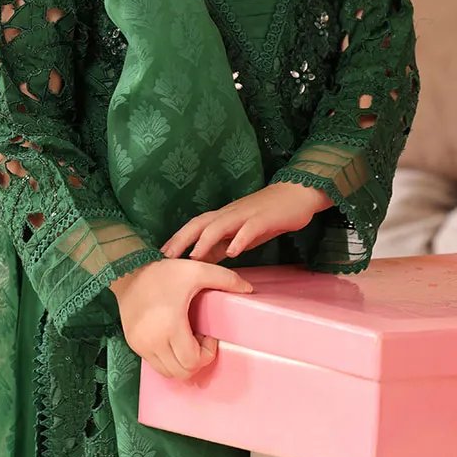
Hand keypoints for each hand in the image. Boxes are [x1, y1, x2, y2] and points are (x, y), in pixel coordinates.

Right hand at [109, 256, 253, 381]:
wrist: (128, 272)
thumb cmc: (164, 273)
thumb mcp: (197, 270)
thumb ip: (225, 278)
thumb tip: (249, 289)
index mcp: (170, 327)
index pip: (193, 362)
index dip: (207, 353)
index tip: (208, 335)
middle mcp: (153, 342)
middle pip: (182, 373)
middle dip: (197, 361)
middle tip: (199, 340)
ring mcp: (141, 346)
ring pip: (168, 373)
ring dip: (182, 363)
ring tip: (186, 341)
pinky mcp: (134, 345)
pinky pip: (156, 365)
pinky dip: (168, 359)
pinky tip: (173, 339)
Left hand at [160, 182, 331, 264]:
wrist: (297, 195)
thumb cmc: (267, 215)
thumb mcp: (240, 232)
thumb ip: (222, 245)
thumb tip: (201, 261)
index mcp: (223, 217)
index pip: (194, 227)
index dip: (176, 240)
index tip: (159, 256)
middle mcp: (230, 214)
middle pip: (200, 224)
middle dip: (181, 240)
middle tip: (166, 258)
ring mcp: (246, 214)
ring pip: (221, 225)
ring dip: (205, 241)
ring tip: (194, 257)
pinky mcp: (265, 218)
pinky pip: (250, 228)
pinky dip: (240, 239)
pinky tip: (234, 253)